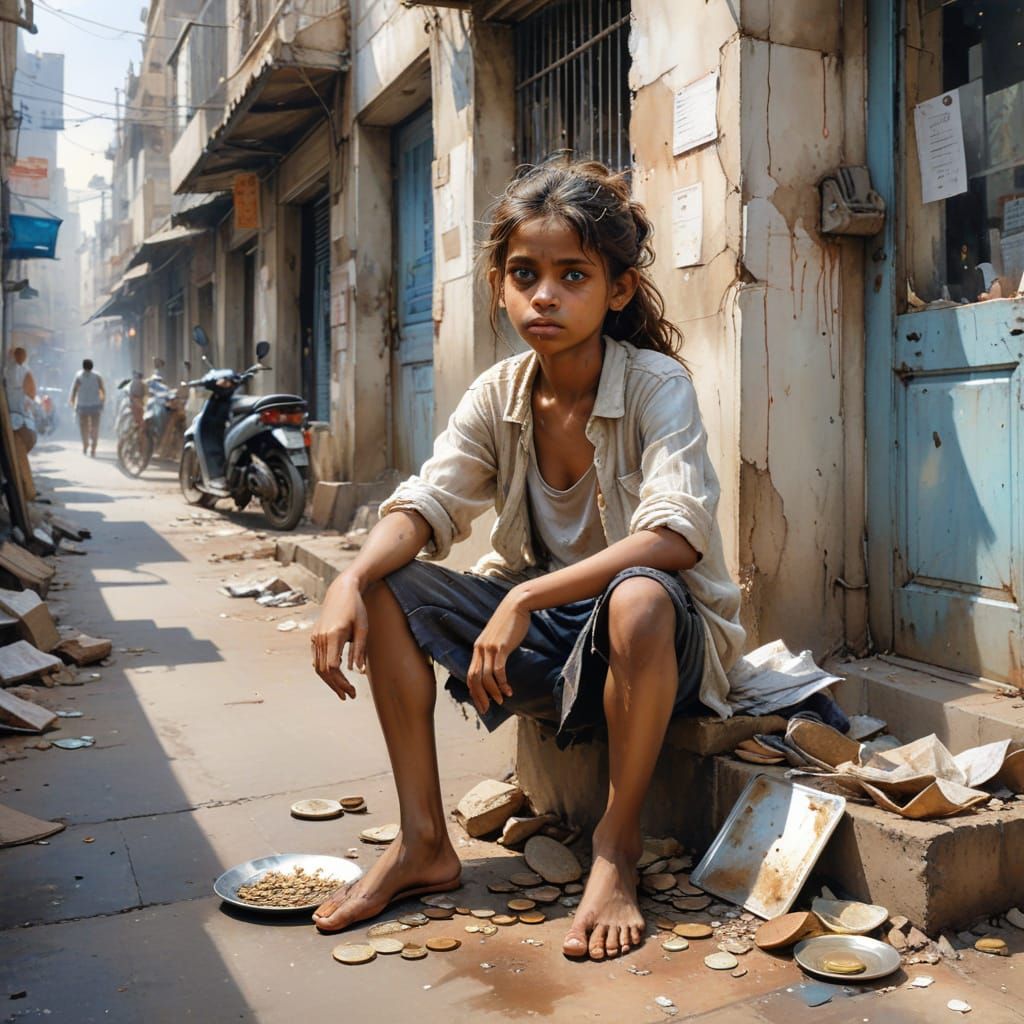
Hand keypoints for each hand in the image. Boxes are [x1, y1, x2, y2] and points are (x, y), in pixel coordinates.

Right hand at [310, 574, 366, 700]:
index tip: (352, 691)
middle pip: (324, 670)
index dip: (341, 683)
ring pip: (318, 667)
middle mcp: (321, 638)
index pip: (333, 667)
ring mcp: (315, 637)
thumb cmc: (356, 608)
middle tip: (348, 696)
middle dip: (336, 686)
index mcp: (333, 635)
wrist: (341, 591)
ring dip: (329, 681)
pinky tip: (334, 678)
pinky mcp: (314, 637)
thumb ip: (360, 650)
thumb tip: (358, 672)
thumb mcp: (363, 628)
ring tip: (342, 691)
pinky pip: (316, 659)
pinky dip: (324, 671)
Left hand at [466, 590, 529, 713]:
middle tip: (487, 709)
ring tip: (501, 701)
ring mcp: (489, 648)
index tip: (481, 704)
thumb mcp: (498, 638)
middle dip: (479, 696)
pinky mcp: (501, 647)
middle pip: (474, 678)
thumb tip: (497, 667)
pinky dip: (502, 683)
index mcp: (477, 648)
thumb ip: (494, 651)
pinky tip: (508, 690)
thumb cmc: (510, 623)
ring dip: (492, 692)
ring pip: (486, 677)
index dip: (474, 691)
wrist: (517, 605)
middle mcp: (480, 649)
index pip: (470, 674)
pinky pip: (498, 670)